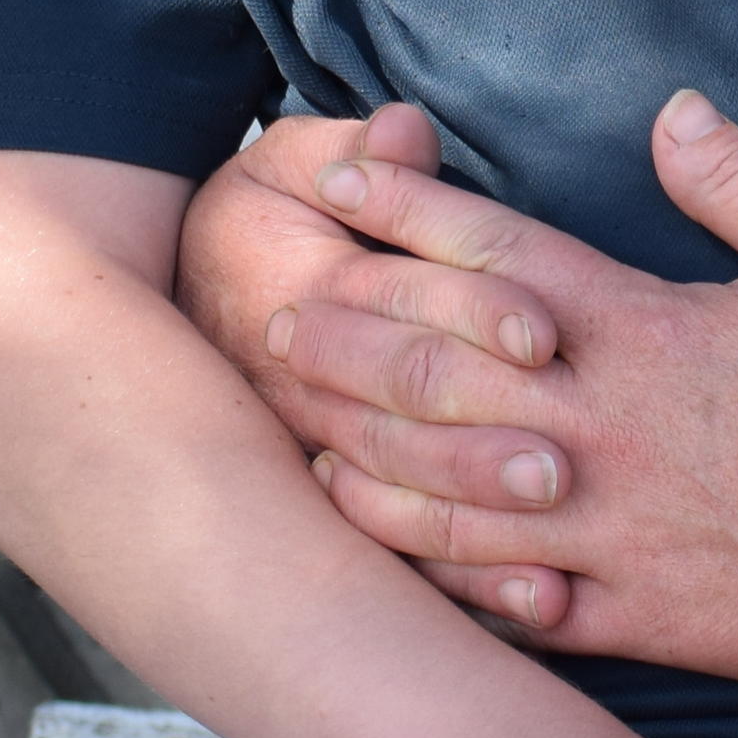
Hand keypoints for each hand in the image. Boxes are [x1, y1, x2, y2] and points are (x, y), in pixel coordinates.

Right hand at [178, 104, 594, 627]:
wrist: (175, 300)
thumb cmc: (262, 218)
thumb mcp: (288, 165)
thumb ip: (359, 150)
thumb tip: (408, 131)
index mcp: (312, 283)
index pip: (403, 299)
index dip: (475, 310)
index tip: (543, 332)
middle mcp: (312, 382)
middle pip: (410, 405)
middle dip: (483, 436)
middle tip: (562, 464)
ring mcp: (322, 455)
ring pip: (405, 494)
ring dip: (480, 518)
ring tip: (557, 533)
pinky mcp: (344, 510)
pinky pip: (407, 559)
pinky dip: (473, 589)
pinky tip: (543, 606)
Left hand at [269, 89, 737, 687]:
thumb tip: (671, 111)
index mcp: (651, 327)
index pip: (498, 255)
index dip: (410, 209)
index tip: (341, 177)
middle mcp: (608, 425)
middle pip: (440, 371)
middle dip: (348, 333)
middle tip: (272, 306)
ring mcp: (613, 526)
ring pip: (449, 494)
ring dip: (365, 456)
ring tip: (298, 430)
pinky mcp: (637, 610)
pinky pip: (511, 600)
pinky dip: (442, 575)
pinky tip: (397, 552)